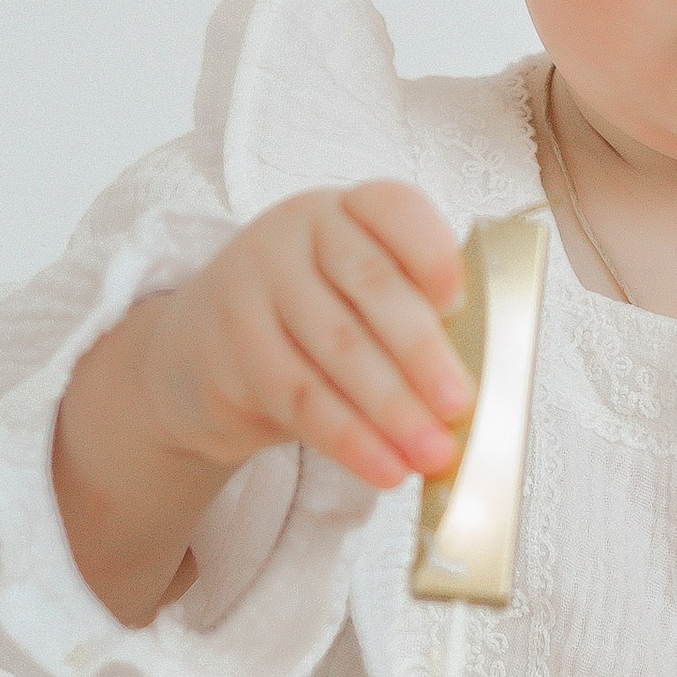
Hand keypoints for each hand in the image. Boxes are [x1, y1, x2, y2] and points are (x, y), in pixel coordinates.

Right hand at [140, 183, 473, 491]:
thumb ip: (413, 317)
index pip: (392, 208)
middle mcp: (297, 231)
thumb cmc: (314, 321)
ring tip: (433, 453)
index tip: (461, 304)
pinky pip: (298, 397)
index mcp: (348, 208)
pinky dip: (349, 439)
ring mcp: (255, 283)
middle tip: (461, 406)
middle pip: (370, 285)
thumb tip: (472, 384)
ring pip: (335, 349)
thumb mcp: (357, 296)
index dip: (431, 251)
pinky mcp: (231, 345)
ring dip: (391, 409)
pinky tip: (384, 468)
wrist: (204, 351)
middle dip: (422, 352)